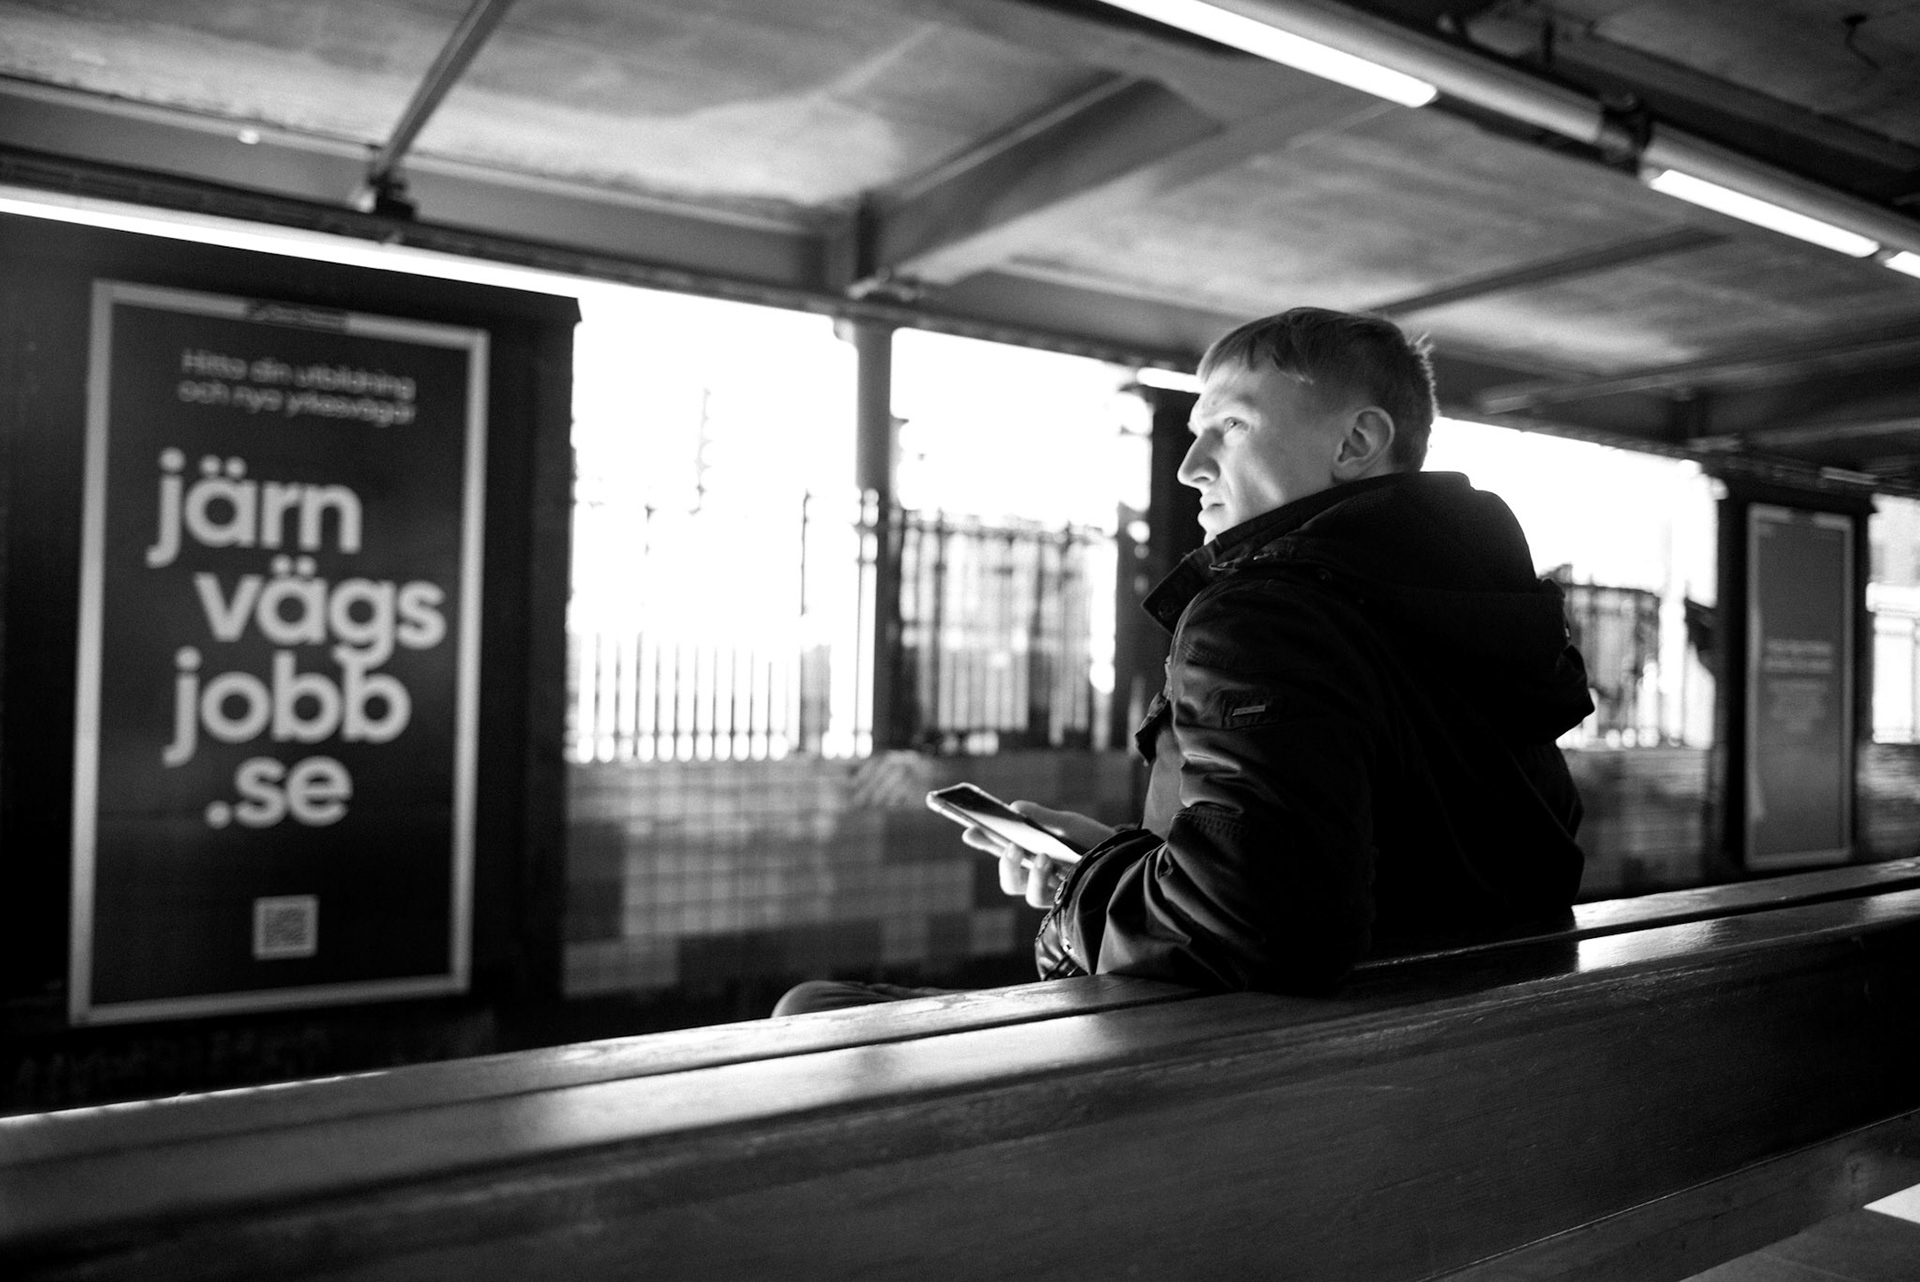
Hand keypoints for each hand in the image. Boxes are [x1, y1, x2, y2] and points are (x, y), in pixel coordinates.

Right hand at [962, 802, 1117, 908]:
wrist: (1128, 860)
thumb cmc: (1095, 841)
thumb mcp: (1068, 824)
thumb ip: (1041, 817)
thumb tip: (1012, 808)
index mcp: (1032, 854)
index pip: (1001, 849)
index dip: (983, 841)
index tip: (969, 830)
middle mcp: (1038, 877)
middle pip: (1010, 879)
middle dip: (1005, 862)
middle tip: (1011, 845)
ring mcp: (1054, 893)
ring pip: (1028, 893)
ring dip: (1032, 875)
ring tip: (1043, 857)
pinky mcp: (1069, 904)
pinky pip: (1052, 900)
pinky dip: (1051, 883)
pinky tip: (1060, 870)